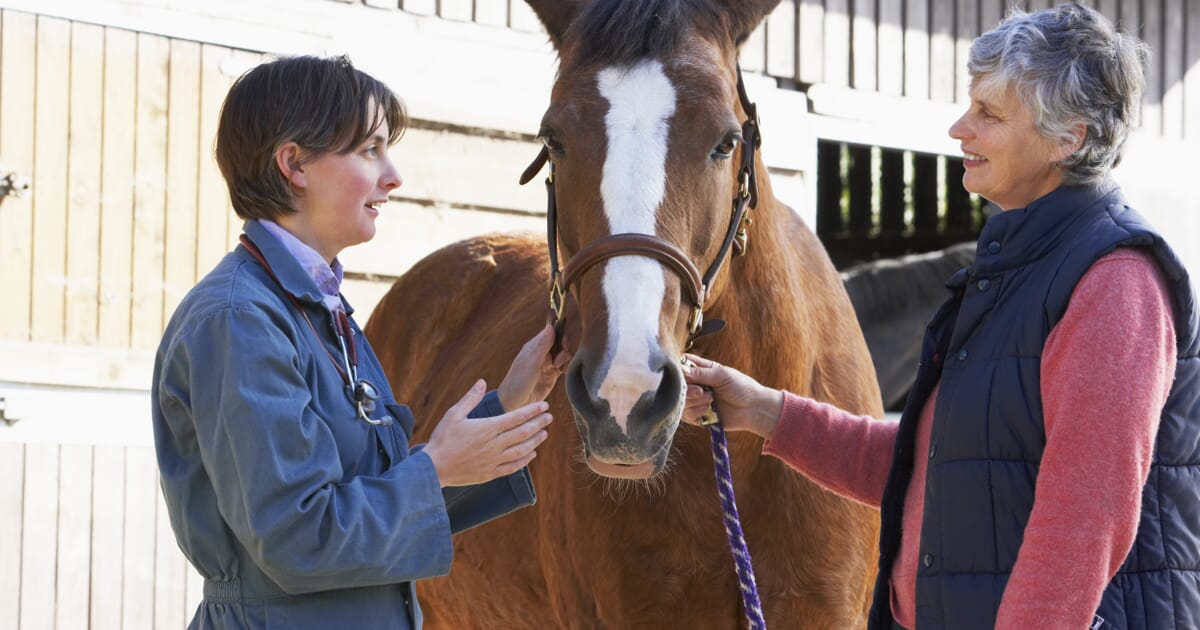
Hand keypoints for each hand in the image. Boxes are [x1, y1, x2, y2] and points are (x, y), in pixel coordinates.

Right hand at [423, 380, 553, 486]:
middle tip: (549, 417)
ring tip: (544, 433)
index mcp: (487, 428)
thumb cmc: (442, 439)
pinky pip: (513, 467)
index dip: (532, 411)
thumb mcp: (453, 414)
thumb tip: (482, 382)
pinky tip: (531, 454)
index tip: (544, 405)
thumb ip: (470, 398)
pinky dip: (525, 460)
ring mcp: (493, 461)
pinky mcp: (490, 473)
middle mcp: (494, 445)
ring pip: (521, 450)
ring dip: (535, 441)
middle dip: (538, 424)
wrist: (434, 468)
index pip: (516, 417)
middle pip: (523, 433)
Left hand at [497, 323, 570, 411]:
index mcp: (534, 346)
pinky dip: (566, 367)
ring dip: (565, 359)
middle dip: (564, 348)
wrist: (514, 404)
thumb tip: (551, 326)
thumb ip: (542, 345)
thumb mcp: (531, 362)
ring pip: (564, 354)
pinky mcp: (552, 375)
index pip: (551, 332)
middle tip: (559, 359)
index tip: (562, 344)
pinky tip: (562, 372)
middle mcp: (541, 353)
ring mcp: (547, 364)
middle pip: (560, 343)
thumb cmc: (517, 382)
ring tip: (558, 367)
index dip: (560, 335)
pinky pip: (564, 366)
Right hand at [681, 354, 782, 438]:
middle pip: (677, 385)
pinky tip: (708, 410)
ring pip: (680, 401)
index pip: (681, 365)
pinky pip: (686, 415)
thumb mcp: (721, 375)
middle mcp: (696, 384)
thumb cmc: (741, 387)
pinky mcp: (697, 416)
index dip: (677, 369)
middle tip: (701, 391)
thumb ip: (700, 373)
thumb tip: (679, 371)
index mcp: (701, 370)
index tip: (683, 374)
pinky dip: (696, 412)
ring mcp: (695, 400)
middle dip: (687, 389)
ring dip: (694, 401)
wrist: (754, 409)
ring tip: (711, 400)